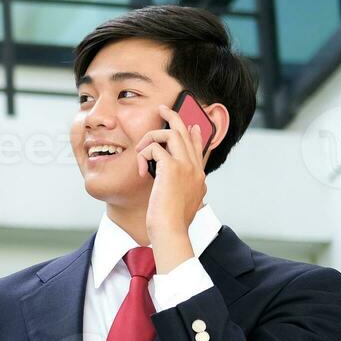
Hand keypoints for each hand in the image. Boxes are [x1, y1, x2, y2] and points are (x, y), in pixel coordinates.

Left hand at [134, 102, 207, 271]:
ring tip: (141, 149)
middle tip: (162, 108)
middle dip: (174, 117)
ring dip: (152, 137)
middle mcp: (195, 169)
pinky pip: (155, 148)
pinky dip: (144, 156)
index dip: (196, 134)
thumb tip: (174, 184)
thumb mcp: (182, 205)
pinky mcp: (171, 168)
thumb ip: (181, 191)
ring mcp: (185, 166)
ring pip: (171, 134)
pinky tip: (140, 171)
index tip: (193, 126)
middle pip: (187, 133)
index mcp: (198, 177)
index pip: (199, 149)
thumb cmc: (172, 224)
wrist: (171, 232)